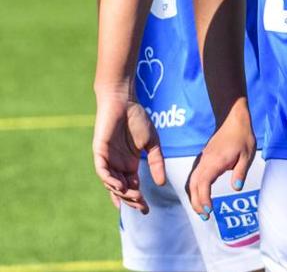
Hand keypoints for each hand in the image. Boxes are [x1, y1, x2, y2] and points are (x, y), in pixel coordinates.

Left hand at [92, 93, 162, 213]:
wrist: (124, 102)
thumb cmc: (138, 120)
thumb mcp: (152, 144)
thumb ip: (156, 162)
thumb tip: (161, 183)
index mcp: (130, 164)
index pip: (132, 186)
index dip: (138, 199)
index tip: (147, 210)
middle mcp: (118, 165)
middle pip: (122, 188)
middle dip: (131, 199)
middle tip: (141, 206)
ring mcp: (108, 160)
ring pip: (111, 183)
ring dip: (121, 192)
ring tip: (134, 197)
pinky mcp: (100, 153)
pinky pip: (102, 171)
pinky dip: (109, 180)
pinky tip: (119, 186)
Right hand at [186, 111, 255, 219]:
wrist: (233, 120)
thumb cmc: (242, 137)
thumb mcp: (247, 154)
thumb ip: (241, 171)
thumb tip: (236, 188)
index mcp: (215, 161)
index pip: (203, 184)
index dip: (203, 199)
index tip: (209, 211)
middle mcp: (205, 162)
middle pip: (194, 185)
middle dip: (197, 203)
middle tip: (205, 217)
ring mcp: (202, 160)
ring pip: (192, 182)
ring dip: (194, 197)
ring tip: (202, 210)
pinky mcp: (203, 160)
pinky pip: (194, 177)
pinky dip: (194, 189)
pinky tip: (200, 196)